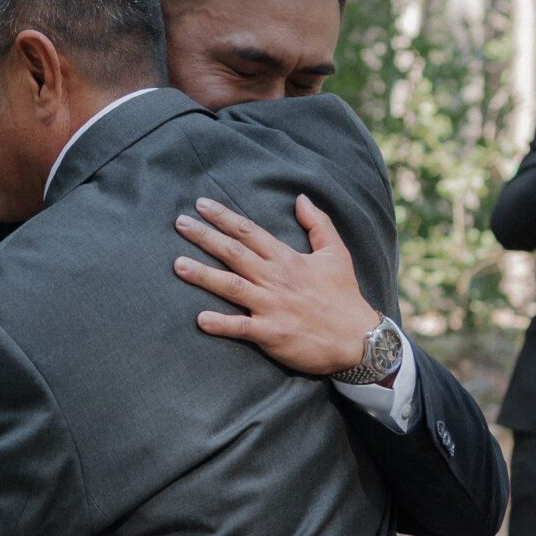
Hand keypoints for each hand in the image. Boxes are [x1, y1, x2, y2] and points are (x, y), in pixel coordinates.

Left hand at [173, 195, 383, 377]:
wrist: (358, 337)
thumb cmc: (344, 296)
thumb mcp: (336, 253)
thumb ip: (318, 224)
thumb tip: (301, 198)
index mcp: (287, 259)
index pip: (250, 232)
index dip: (224, 217)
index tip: (202, 205)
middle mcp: (275, 279)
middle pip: (234, 252)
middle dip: (205, 236)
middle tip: (180, 223)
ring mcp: (272, 306)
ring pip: (231, 286)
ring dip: (203, 275)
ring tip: (178, 265)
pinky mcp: (271, 333)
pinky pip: (241, 327)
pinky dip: (221, 324)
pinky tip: (200, 319)